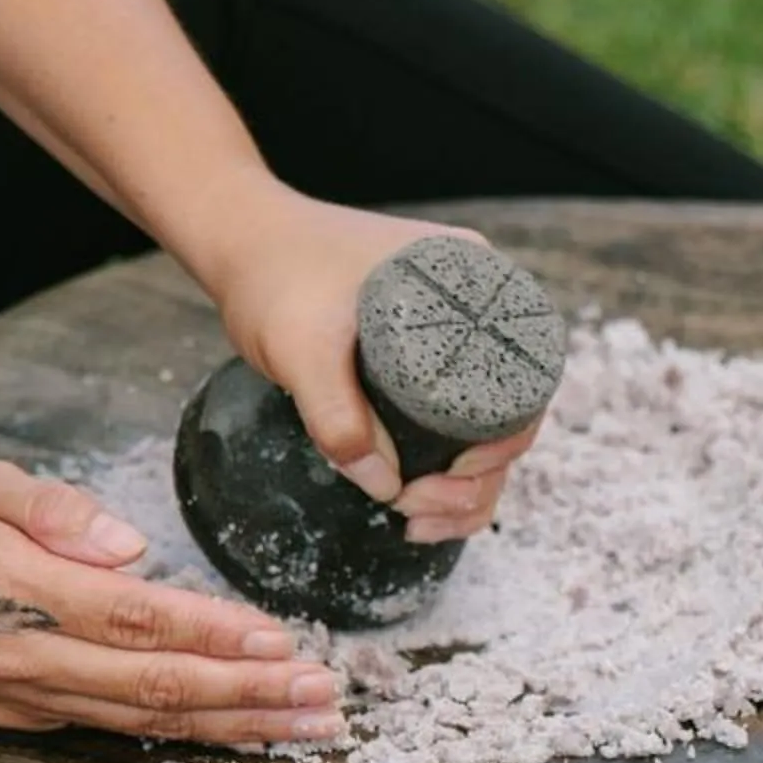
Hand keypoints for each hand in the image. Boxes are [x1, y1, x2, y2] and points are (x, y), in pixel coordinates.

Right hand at [0, 464, 342, 744]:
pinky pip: (125, 734)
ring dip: (239, 727)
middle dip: (251, 695)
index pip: (137, 621)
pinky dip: (193, 738)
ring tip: (311, 726)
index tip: (281, 640)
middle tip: (326, 697)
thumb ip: (52, 508)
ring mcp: (31, 700)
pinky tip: (249, 736)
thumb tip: (128, 545)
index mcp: (23, 593)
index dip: (213, 635)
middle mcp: (32, 659)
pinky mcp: (29, 721)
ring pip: (151, 723)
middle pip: (159, 687)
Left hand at [192, 185, 537, 541]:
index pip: (523, 385)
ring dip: (463, 488)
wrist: (239, 240)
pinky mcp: (422, 363)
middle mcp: (477, 314)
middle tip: (418, 510)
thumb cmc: (274, 273)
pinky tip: (413, 501)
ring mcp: (452, 341)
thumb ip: (337, 417)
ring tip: (416, 522)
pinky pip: (450, 423)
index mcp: (475, 288)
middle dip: (476, 481)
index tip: (452, 476)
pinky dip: (441, 469)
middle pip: (507, 418)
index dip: (502, 445)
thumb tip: (386, 488)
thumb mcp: (300, 347)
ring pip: (480, 431)